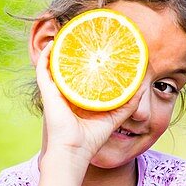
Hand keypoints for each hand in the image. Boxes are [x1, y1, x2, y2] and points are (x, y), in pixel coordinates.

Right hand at [35, 41, 142, 165]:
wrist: (74, 152)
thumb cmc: (90, 139)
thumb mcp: (113, 117)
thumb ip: (126, 103)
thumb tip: (141, 87)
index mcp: (76, 98)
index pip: (79, 75)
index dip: (85, 62)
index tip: (95, 48)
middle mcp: (64, 92)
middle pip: (66, 67)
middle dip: (71, 52)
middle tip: (82, 37)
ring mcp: (54, 91)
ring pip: (52, 64)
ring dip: (58, 49)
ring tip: (67, 34)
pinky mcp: (47, 92)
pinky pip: (43, 69)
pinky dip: (47, 55)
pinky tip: (55, 43)